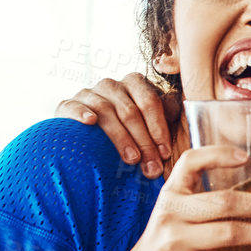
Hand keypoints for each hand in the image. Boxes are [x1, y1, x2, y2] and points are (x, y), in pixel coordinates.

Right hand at [57, 75, 180, 179]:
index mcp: (135, 84)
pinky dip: (82, 113)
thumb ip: (164, 124)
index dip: (159, 129)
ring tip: (131, 159)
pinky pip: (73, 105)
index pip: (150, 102)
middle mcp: (111, 85)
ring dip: (121, 137)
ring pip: (106, 111)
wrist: (86, 138)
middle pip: (130, 110)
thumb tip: (183, 136)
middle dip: (144, 141)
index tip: (165, 153)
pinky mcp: (66, 105)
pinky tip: (90, 123)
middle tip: (151, 166)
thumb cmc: (127, 135)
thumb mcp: (148, 128)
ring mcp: (88, 93)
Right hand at [96, 144, 250, 250]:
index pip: (190, 162)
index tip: (246, 157)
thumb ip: (202, 201)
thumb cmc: (169, 242)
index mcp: (172, 194)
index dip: (218, 155)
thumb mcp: (177, 213)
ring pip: (231, 233)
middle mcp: (172, 214)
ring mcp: (178, 241)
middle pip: (224, 202)